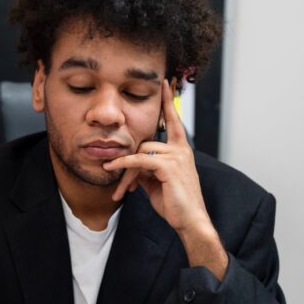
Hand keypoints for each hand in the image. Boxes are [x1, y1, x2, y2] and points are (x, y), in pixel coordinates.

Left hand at [103, 80, 226, 277]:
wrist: (189, 220)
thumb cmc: (175, 203)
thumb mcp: (158, 182)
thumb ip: (147, 168)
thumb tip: (132, 166)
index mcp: (181, 150)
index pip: (174, 120)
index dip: (168, 102)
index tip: (165, 82)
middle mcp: (181, 149)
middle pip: (145, 143)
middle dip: (129, 163)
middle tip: (120, 183)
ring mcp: (177, 156)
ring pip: (140, 153)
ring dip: (126, 172)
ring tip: (121, 191)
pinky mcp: (168, 166)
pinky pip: (139, 161)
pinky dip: (124, 166)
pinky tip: (115, 171)